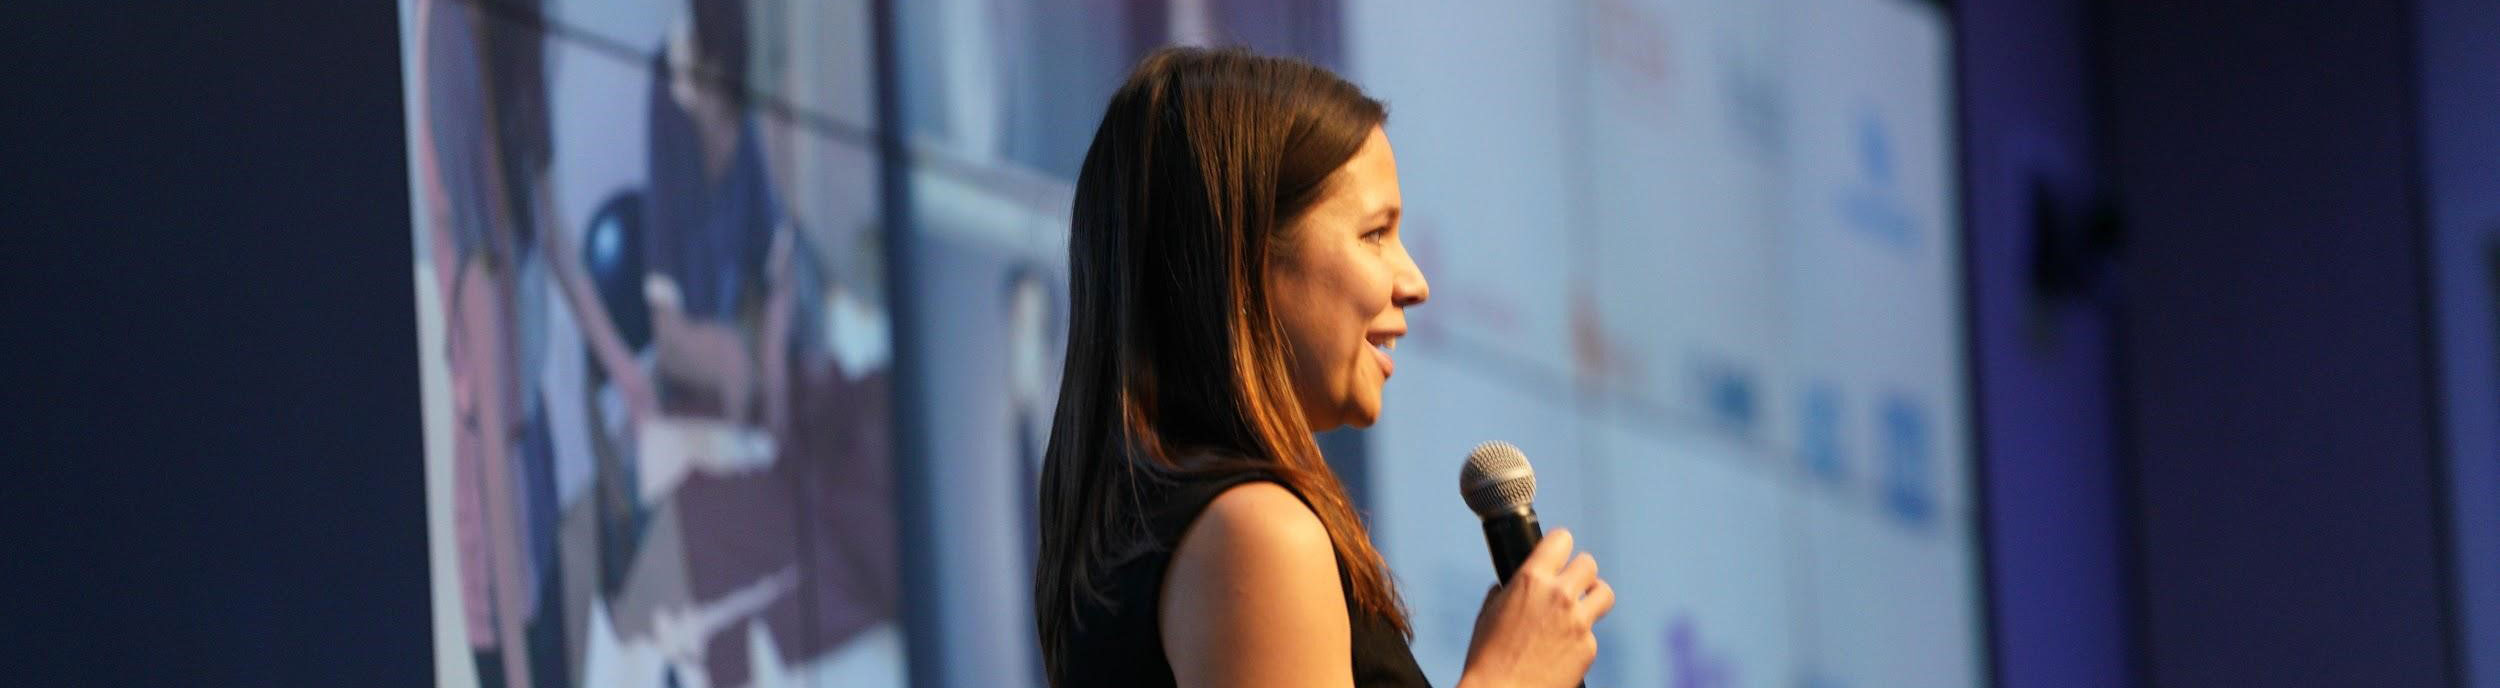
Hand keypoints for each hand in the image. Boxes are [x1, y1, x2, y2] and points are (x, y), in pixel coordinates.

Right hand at [1458, 528, 1615, 687]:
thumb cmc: (1487, 655)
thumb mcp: (1489, 612)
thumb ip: (1508, 590)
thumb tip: (1513, 584)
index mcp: (1531, 579)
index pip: (1561, 539)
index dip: (1559, 546)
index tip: (1558, 553)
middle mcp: (1560, 595)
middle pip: (1588, 564)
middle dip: (1579, 572)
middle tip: (1570, 584)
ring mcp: (1579, 622)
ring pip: (1604, 593)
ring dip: (1593, 596)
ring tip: (1580, 607)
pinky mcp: (1588, 647)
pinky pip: (1592, 632)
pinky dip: (1580, 637)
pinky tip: (1562, 648)